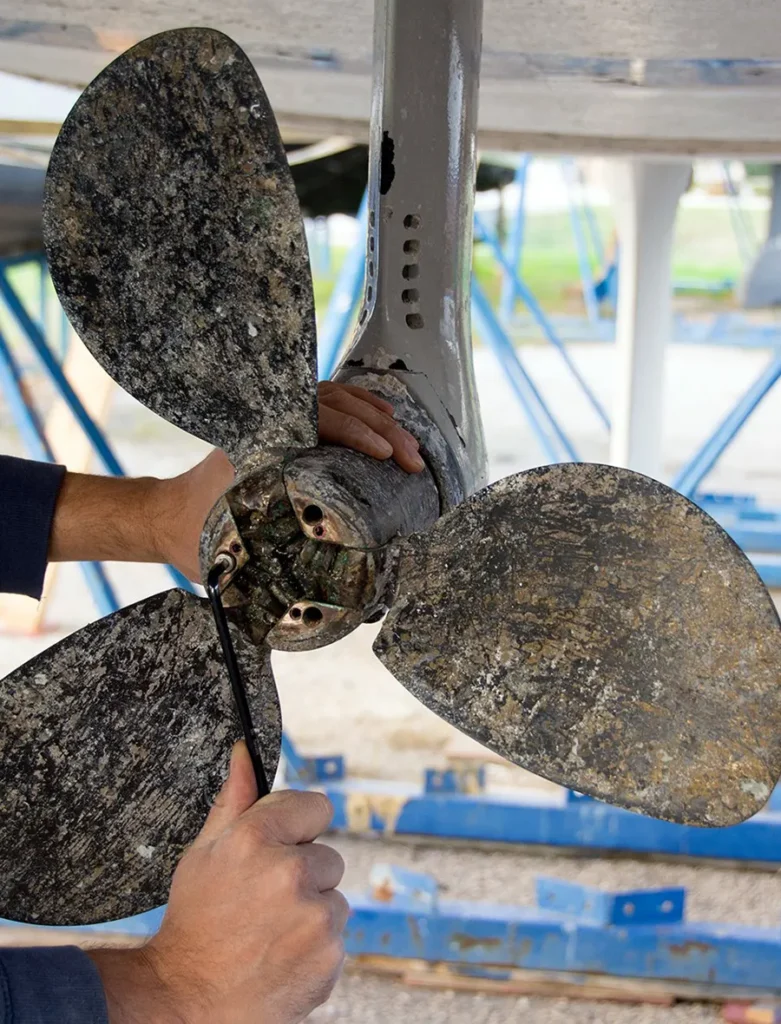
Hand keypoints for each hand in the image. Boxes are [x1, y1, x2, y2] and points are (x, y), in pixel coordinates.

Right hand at [89, 743, 346, 1023]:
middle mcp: (290, 872)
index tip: (281, 849)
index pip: (317, 806)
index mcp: (256, 838)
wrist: (187, 1002)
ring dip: (312, 912)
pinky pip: (337, 937)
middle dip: (304, 875)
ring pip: (334, 899)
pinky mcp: (330, 956)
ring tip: (270, 932)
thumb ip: (235, 800)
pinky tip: (281, 957)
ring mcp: (313, 917)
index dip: (299, 828)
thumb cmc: (195, 922)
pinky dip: (316, 948)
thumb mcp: (204, 854)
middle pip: (327, 856)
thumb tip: (245, 751)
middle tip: (264, 902)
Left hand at [154, 381, 423, 579]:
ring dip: (375, 416)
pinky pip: (325, 406)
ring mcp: (275, 421)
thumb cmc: (197, 535)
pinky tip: (383, 418)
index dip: (358, 433)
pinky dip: (357, 408)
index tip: (387, 456)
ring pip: (333, 399)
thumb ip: (278, 556)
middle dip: (380, 429)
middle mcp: (267, 422)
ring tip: (406, 440)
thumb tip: (331, 581)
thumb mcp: (238, 545)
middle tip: (411, 458)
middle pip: (334, 405)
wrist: (164, 519)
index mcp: (258, 439)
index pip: (318, 417)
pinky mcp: (281, 429)